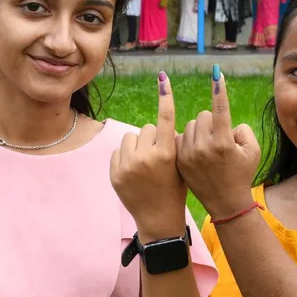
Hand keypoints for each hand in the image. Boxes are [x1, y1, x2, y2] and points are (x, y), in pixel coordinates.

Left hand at [110, 72, 186, 241]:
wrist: (158, 219)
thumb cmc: (175, 189)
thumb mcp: (181, 165)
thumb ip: (174, 143)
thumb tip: (164, 122)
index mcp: (167, 154)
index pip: (166, 118)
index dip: (165, 96)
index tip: (163, 77)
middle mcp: (146, 158)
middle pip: (148, 128)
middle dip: (154, 138)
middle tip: (158, 156)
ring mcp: (128, 166)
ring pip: (131, 138)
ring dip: (138, 146)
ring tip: (145, 164)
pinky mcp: (115, 173)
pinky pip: (118, 152)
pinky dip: (126, 158)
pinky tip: (134, 173)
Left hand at [177, 68, 260, 219]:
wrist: (225, 202)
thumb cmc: (242, 174)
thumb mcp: (252, 151)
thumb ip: (243, 130)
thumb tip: (225, 121)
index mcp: (223, 143)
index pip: (221, 110)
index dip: (219, 89)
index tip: (216, 72)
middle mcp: (203, 148)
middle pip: (203, 116)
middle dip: (211, 123)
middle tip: (218, 139)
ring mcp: (187, 155)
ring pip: (190, 125)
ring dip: (199, 131)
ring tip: (207, 148)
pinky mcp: (177, 160)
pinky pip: (180, 137)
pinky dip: (188, 140)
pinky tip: (196, 154)